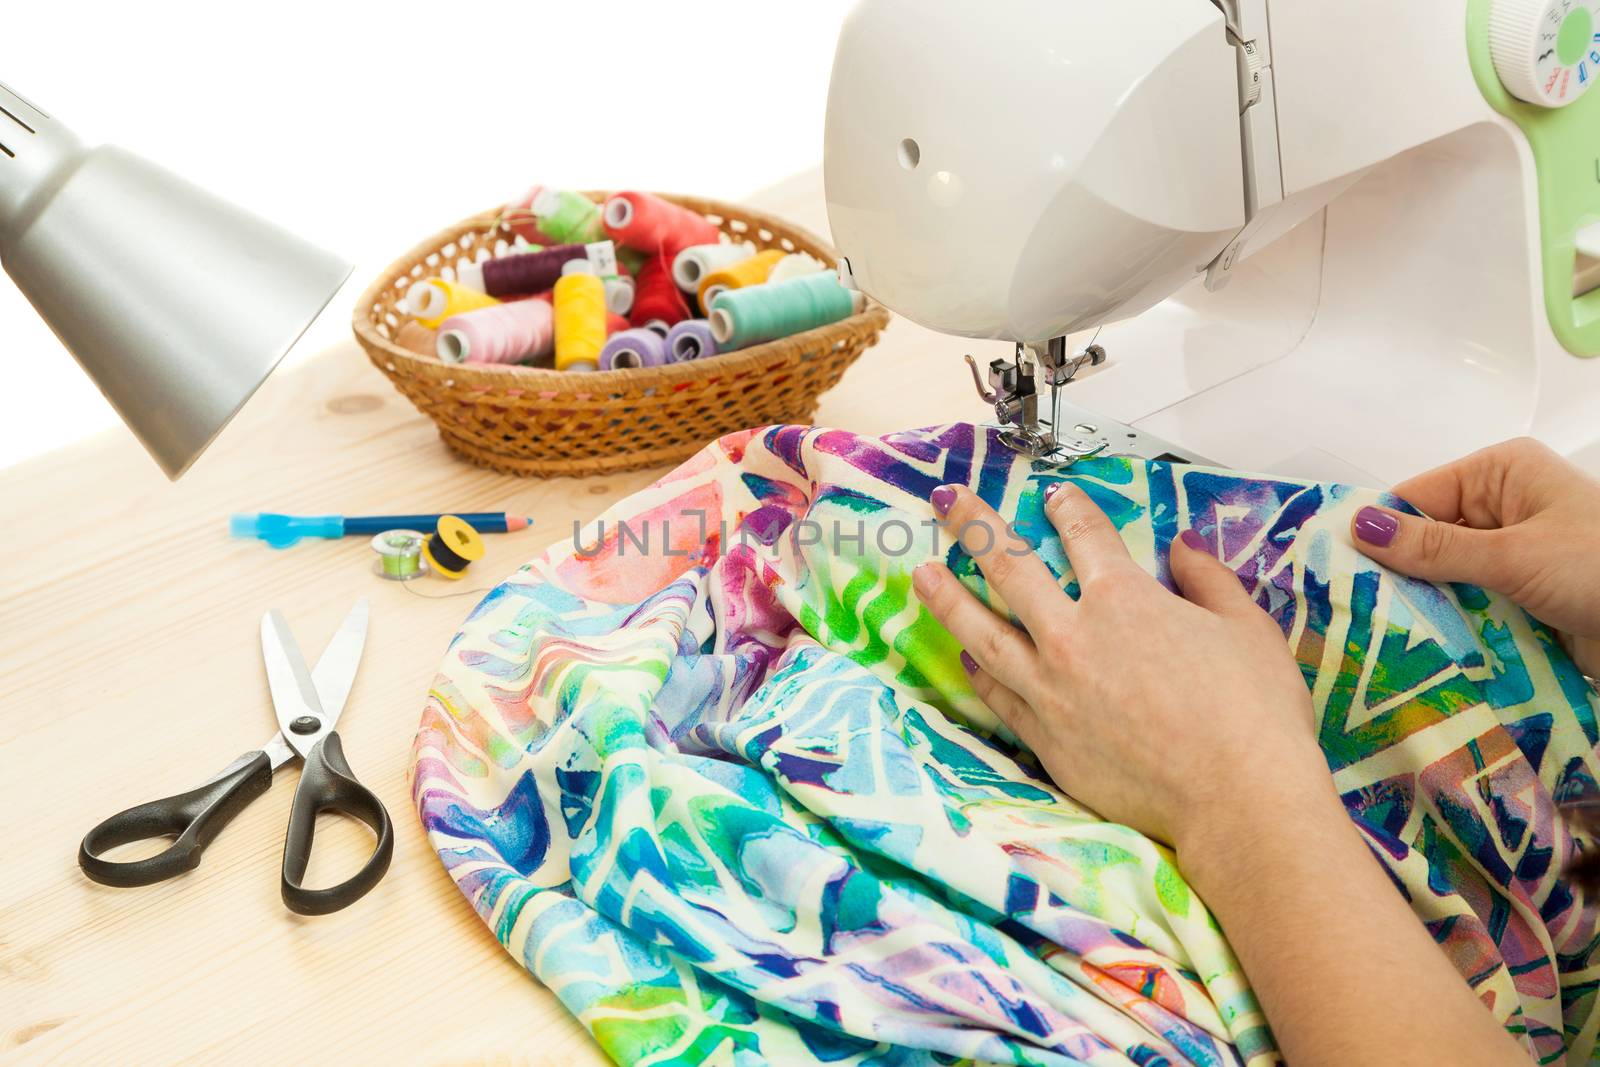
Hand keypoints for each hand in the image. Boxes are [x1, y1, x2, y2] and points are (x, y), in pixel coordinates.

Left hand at [913, 482, 1336, 860]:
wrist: (1237, 801)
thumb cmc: (1254, 715)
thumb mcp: (1248, 629)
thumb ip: (1209, 580)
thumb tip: (1184, 548)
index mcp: (1124, 599)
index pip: (1085, 535)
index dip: (1068, 509)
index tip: (1055, 496)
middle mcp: (1073, 638)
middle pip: (1008, 568)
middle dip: (973, 526)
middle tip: (947, 501)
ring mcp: (1051, 692)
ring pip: (983, 633)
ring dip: (948, 598)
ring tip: (921, 574)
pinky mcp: (1046, 741)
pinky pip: (1000, 698)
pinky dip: (981, 673)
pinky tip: (967, 658)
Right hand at [1349, 438, 1599, 675]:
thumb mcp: (1514, 555)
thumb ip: (1434, 547)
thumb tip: (1359, 528)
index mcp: (1501, 472)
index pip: (1414, 497)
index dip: (1376, 534)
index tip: (1333, 570)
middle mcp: (1503, 507)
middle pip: (1423, 540)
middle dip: (1397, 577)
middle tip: (1350, 612)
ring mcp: (1511, 553)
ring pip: (1441, 579)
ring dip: (1424, 608)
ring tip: (1382, 636)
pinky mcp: (1518, 595)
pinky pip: (1466, 606)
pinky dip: (1450, 627)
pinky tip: (1423, 647)